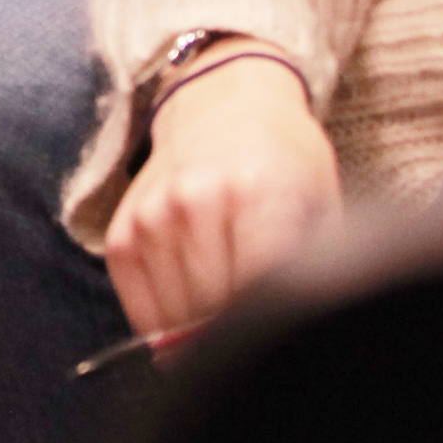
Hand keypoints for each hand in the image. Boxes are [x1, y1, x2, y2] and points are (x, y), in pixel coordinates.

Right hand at [102, 54, 339, 339]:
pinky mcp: (123, 232)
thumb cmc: (283, 162)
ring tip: (227, 317)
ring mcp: (153, 217)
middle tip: (259, 331)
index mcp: (258, 195)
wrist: (221, 106)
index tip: (281, 334)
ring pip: (176, 319)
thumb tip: (298, 336)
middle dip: (237, 334)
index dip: (272, 328)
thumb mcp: (319, 204)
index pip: (261, 296)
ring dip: (200, 333)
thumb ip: (311, 268)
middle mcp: (196, 202)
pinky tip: (193, 311)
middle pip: (215, 313)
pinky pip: (139, 308)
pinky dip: (166, 325)